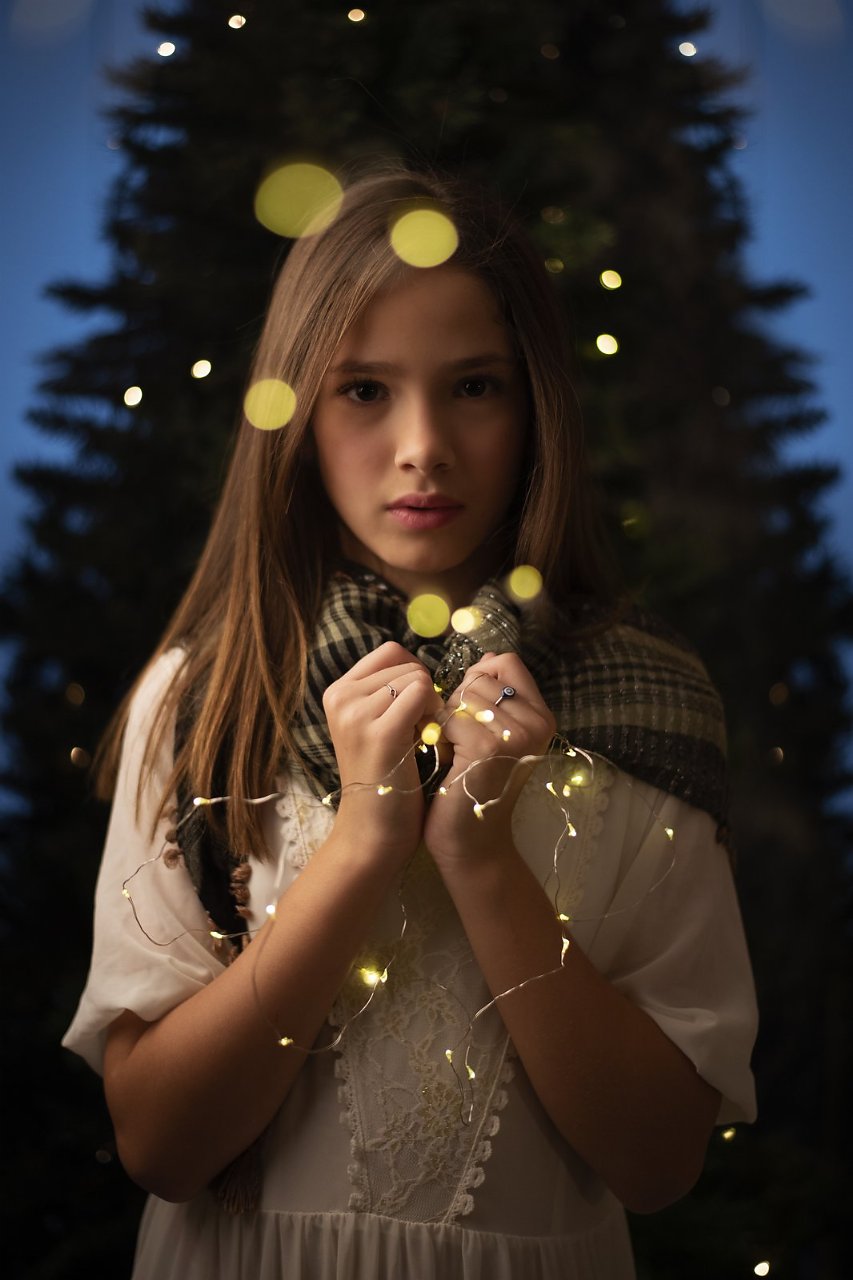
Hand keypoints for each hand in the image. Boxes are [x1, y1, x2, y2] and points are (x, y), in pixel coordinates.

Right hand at [323, 641, 441, 865]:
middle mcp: (340, 697)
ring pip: (417, 677)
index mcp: (338, 692)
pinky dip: (436, 714)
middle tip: (423, 731)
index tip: (418, 711)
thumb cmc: (386, 780)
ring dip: (433, 705)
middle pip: (406, 663)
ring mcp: (356, 713)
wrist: (373, 833)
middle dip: (426, 692)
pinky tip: (430, 742)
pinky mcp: (379, 732)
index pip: (390, 652)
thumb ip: (390, 694)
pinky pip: (422, 694)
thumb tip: (423, 667)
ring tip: (423, 739)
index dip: (415, 675)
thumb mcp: (377, 726)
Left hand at [423, 652, 555, 868]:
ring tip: (457, 754)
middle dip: (459, 705)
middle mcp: (537, 722)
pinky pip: (450, 716)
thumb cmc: (471, 785)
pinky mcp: (490, 746)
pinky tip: (449, 763)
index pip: (506, 662)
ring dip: (448, 722)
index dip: (478, 679)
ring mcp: (516, 734)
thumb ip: (492, 698)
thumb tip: (487, 658)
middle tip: (462, 744)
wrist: (470, 842)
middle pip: (480, 677)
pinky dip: (440, 737)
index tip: (471, 714)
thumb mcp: (490, 734)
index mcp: (541, 716)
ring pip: (463, 694)